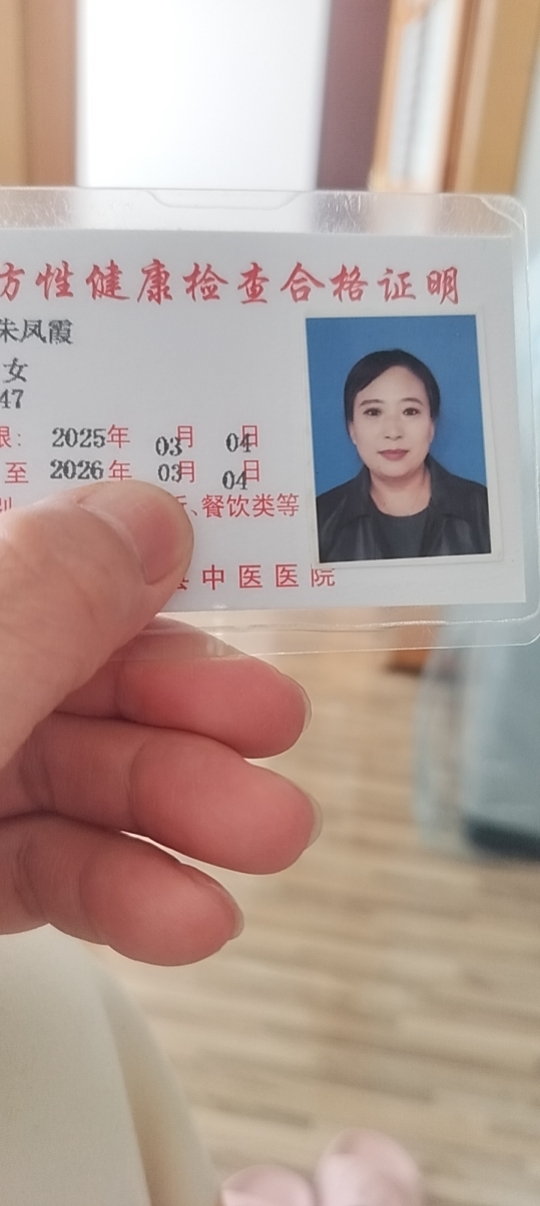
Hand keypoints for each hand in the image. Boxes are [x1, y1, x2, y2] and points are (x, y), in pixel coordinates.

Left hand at [0, 482, 316, 963]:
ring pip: (79, 774)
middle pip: (76, 668)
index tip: (225, 567)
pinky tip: (191, 916)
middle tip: (277, 723)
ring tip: (270, 835)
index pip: (40, 550)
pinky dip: (125, 893)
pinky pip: (51, 869)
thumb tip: (150, 515)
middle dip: (187, 702)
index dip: (129, 557)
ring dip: (183, 807)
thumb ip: (43, 597)